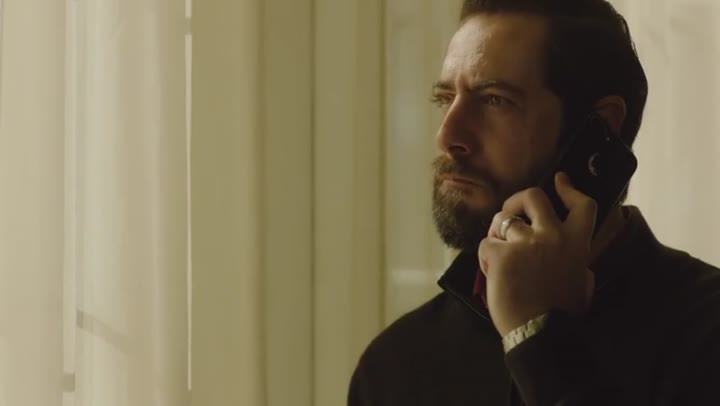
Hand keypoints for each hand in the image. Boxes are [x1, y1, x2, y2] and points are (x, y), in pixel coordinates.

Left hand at [478, 173, 595, 336]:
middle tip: (510, 215)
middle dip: (516, 202)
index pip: (581, 204)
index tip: (560, 180)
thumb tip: (574, 259)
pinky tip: (491, 272)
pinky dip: (485, 257)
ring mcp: (525, 243)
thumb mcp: (581, 283)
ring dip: (497, 233)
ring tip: (498, 254)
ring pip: (502, 220)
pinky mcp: (500, 254)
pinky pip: (486, 244)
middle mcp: (552, 235)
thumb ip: (576, 262)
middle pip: (532, 197)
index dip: (569, 188)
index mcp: (576, 242)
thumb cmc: (560, 313)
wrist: (540, 333)